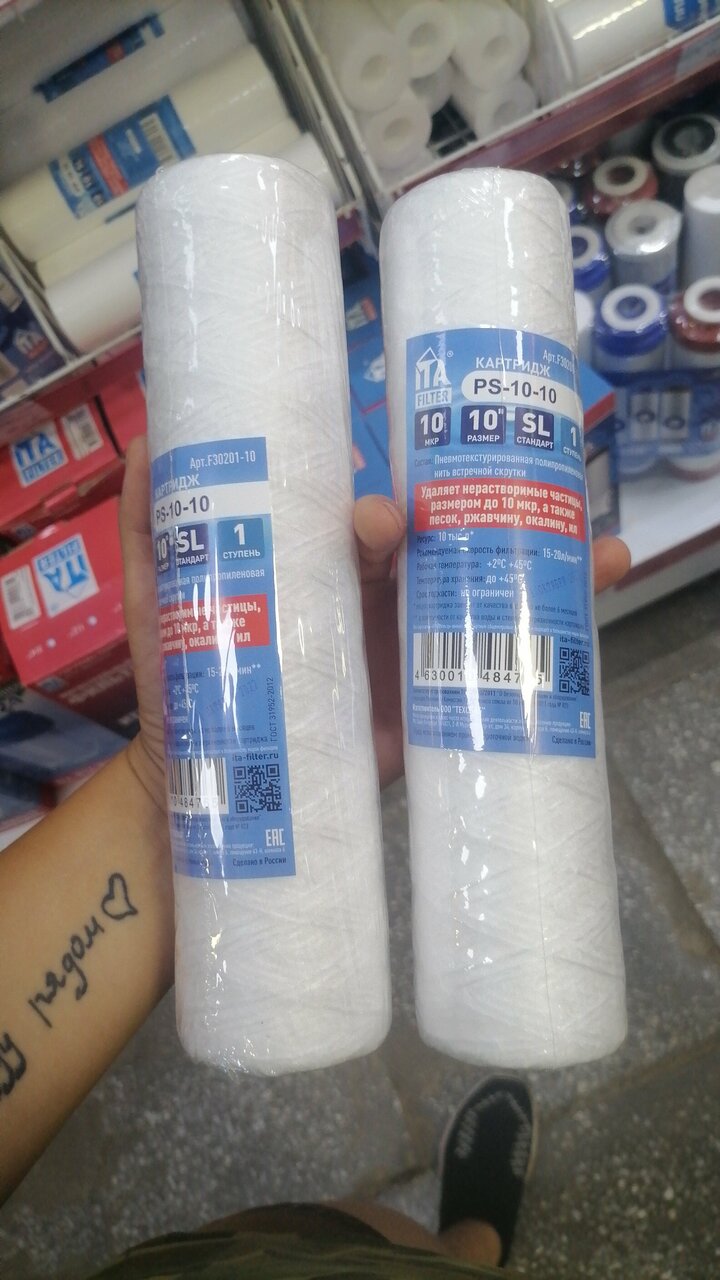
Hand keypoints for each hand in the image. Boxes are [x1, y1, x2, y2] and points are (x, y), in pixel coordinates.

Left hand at [120, 441, 630, 801]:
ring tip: (596, 548)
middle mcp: (380, 590)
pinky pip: (502, 653)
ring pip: (489, 584)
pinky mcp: (439, 693)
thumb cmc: (189, 678)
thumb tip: (149, 445)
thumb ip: (154, 532)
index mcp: (325, 562)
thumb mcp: (163, 600)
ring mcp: (415, 641)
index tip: (389, 522)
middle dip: (488, 520)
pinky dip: (557, 627)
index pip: (370, 519)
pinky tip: (601, 590)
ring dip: (549, 556)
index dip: (387, 510)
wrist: (221, 780)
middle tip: (515, 520)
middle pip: (446, 540)